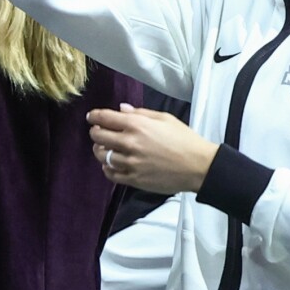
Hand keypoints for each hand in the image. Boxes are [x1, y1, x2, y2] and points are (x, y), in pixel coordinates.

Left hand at [89, 103, 218, 193]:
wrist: (198, 166)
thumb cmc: (185, 140)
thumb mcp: (165, 119)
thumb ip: (141, 113)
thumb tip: (121, 109)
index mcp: (138, 125)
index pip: (104, 118)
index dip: (94, 116)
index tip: (92, 118)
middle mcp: (130, 143)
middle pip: (98, 136)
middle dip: (96, 132)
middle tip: (100, 133)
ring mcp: (130, 162)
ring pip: (102, 155)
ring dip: (100, 150)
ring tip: (106, 149)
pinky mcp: (133, 179)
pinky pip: (110, 173)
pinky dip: (107, 168)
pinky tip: (112, 164)